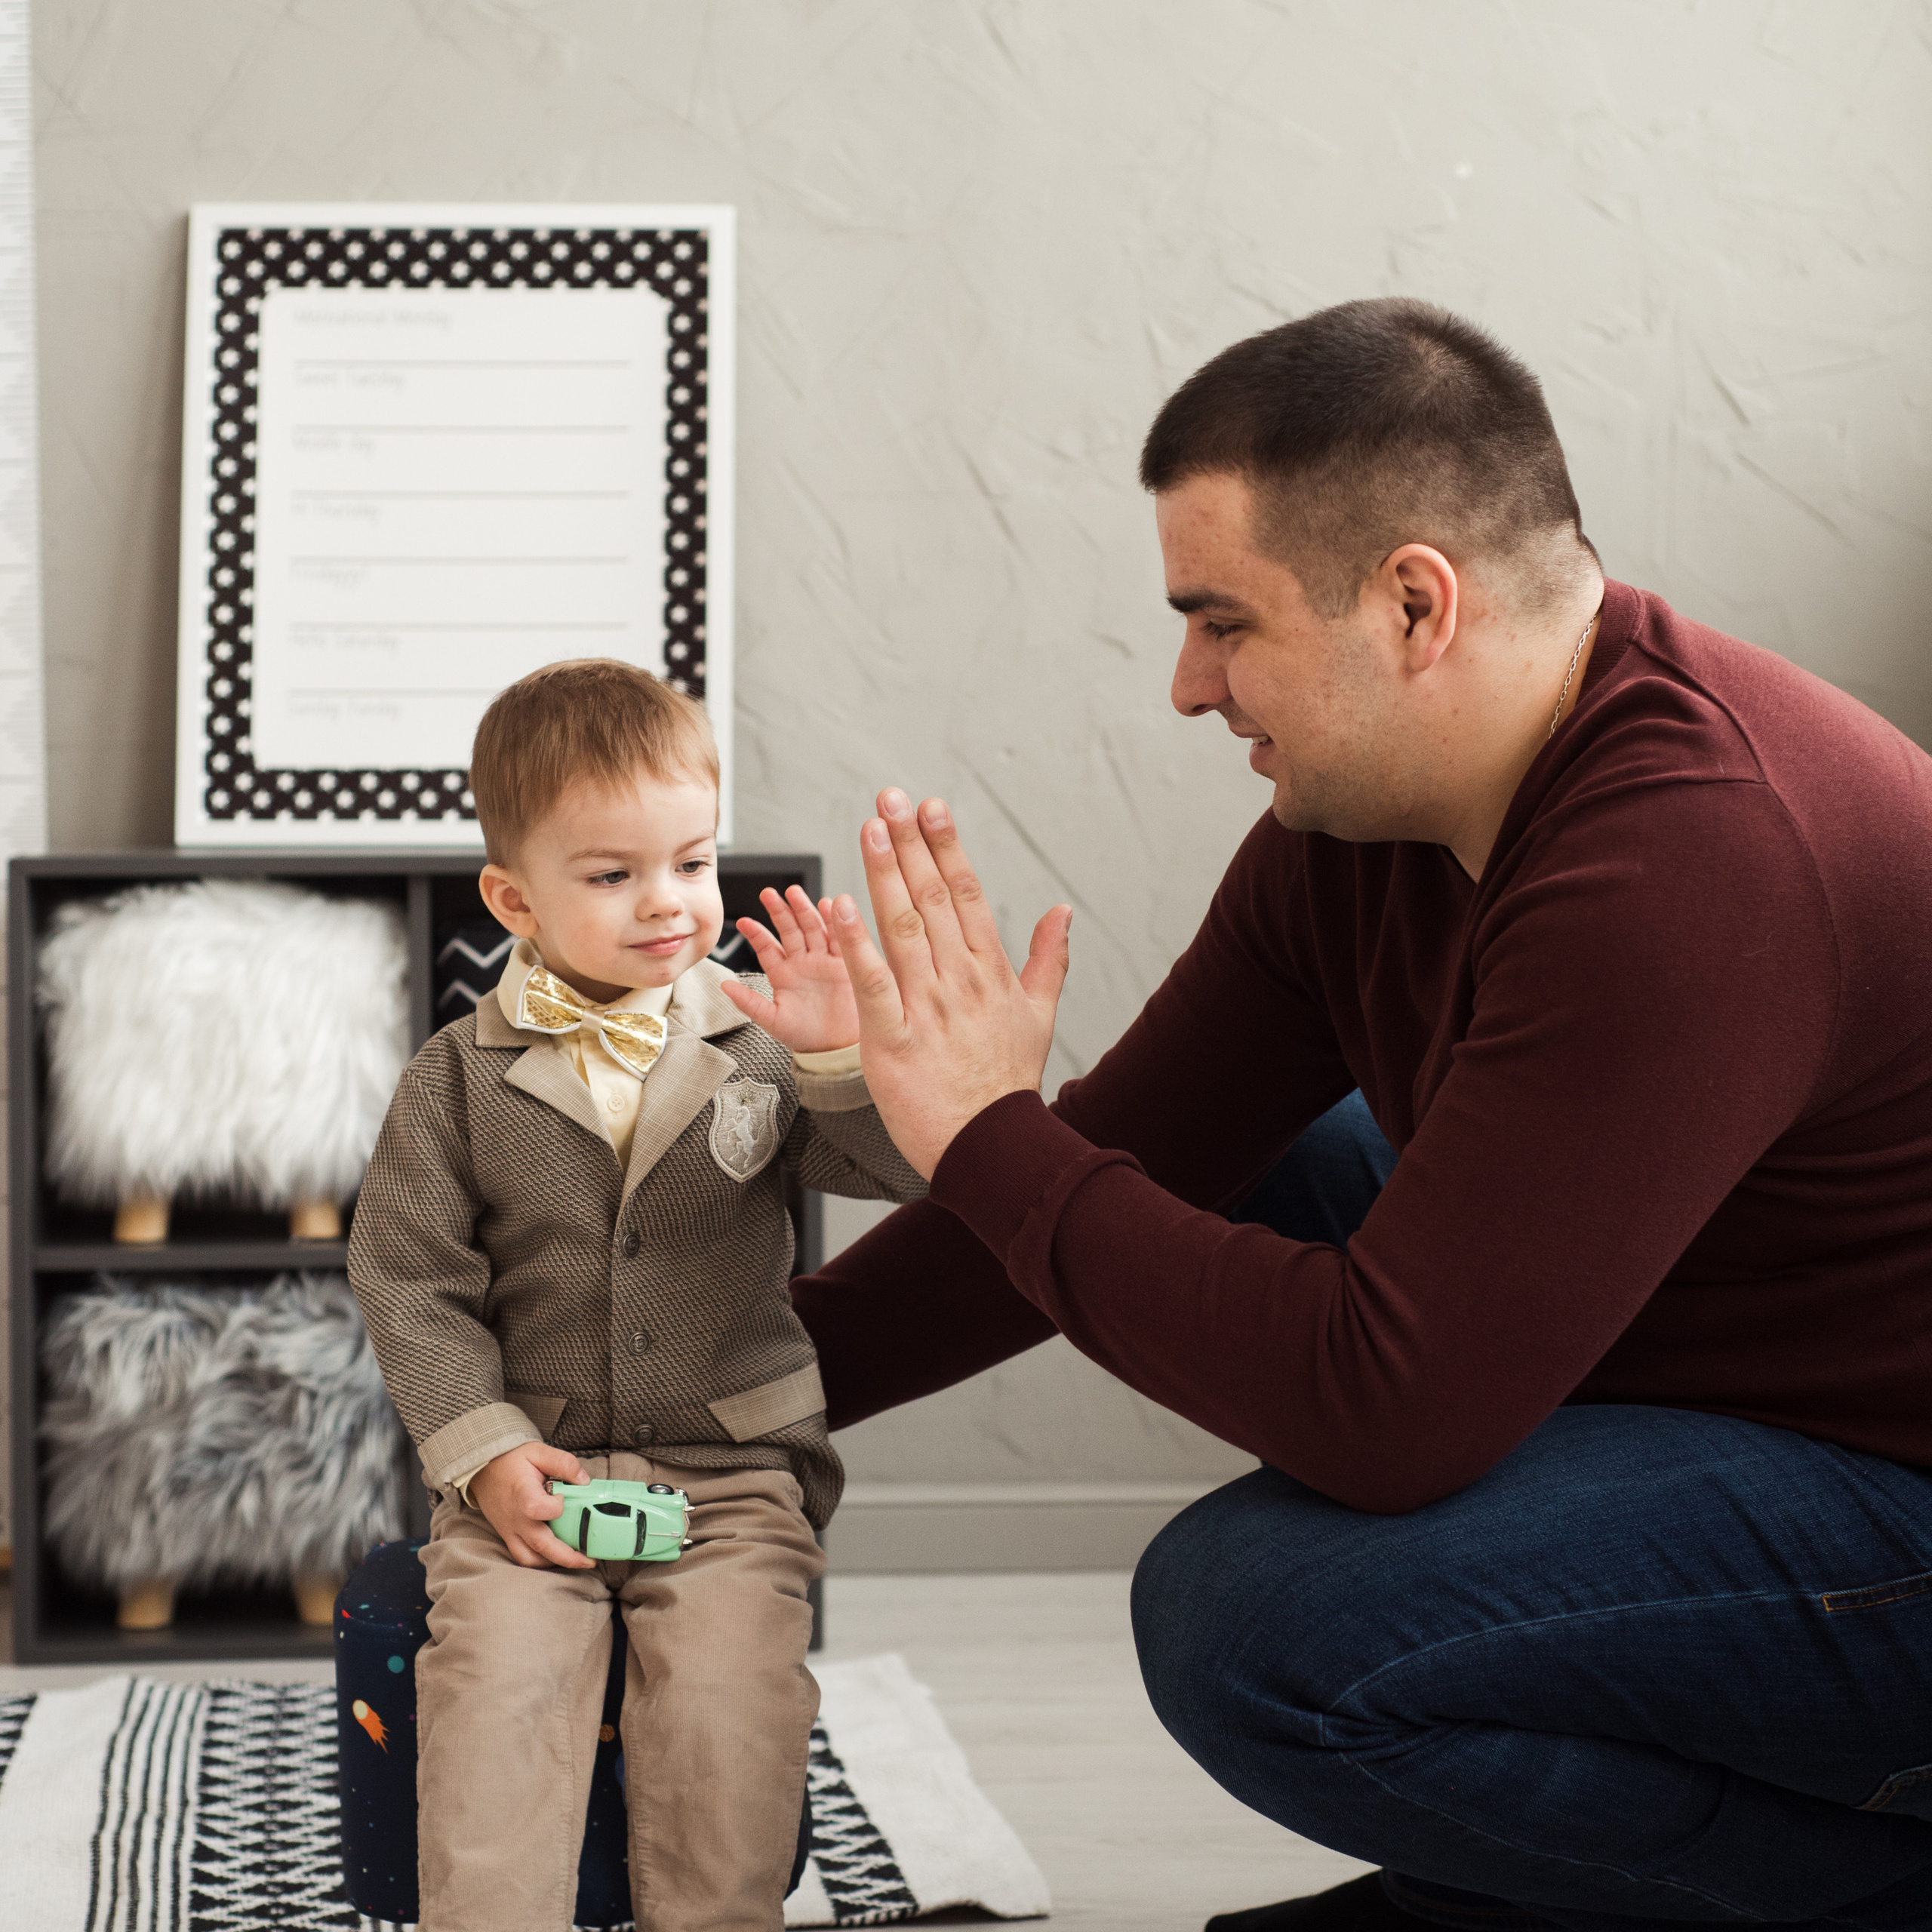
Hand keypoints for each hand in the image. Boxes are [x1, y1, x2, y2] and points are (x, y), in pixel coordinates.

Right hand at [469, 1441, 594, 1568]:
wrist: (484, 1469)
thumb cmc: (512, 1461)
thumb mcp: (538, 1452)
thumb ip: (563, 1463)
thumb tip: (584, 1480)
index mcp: (522, 1494)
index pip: (537, 1508)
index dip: (555, 1507)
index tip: (564, 1498)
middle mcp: (515, 1518)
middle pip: (540, 1545)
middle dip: (568, 1557)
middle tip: (590, 1560)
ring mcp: (510, 1530)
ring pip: (531, 1559)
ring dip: (554, 1562)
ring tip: (576, 1559)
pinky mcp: (509, 1536)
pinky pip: (523, 1557)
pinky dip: (541, 1561)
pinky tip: (557, 1555)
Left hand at [718, 886, 861, 1052]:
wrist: (837, 1049)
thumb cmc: (804, 1036)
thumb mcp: (773, 1021)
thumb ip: (750, 1003)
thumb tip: (724, 986)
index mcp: (783, 974)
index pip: (767, 947)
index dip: (756, 934)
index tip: (744, 922)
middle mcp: (802, 963)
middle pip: (789, 930)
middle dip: (780, 911)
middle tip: (770, 894)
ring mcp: (824, 961)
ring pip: (812, 929)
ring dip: (804, 910)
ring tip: (795, 893)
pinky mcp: (846, 964)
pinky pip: (839, 939)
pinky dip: (835, 922)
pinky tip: (829, 906)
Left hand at [828, 788, 1071, 1177]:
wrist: (990, 1147)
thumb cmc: (1006, 1083)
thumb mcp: (1039, 1016)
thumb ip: (1048, 958)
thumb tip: (1062, 910)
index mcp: (989, 971)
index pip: (966, 894)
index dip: (946, 846)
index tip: (930, 807)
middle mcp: (960, 980)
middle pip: (932, 899)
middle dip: (909, 844)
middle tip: (889, 799)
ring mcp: (928, 1008)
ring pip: (903, 929)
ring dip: (885, 875)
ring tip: (869, 829)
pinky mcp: (894, 1040)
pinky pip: (874, 984)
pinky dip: (858, 945)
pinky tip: (842, 907)